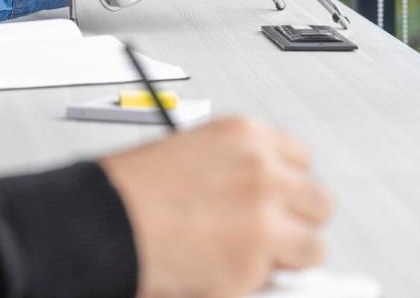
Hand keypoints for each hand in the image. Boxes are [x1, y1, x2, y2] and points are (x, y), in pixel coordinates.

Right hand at [98, 117, 330, 297]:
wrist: (102, 223)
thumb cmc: (128, 191)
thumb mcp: (188, 154)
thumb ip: (234, 171)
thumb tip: (264, 199)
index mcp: (245, 136)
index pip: (300, 160)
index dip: (284, 184)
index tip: (271, 198)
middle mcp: (262, 172)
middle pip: (318, 202)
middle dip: (294, 221)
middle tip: (264, 232)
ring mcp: (264, 219)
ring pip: (312, 246)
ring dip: (285, 256)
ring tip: (244, 256)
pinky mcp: (255, 264)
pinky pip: (279, 281)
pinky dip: (256, 282)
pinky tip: (220, 270)